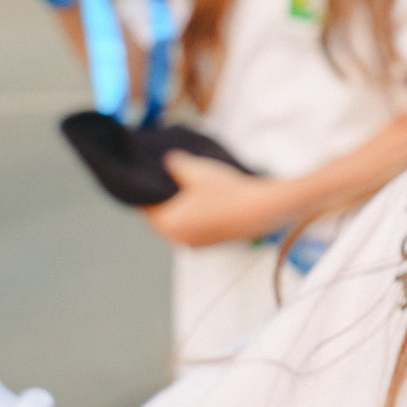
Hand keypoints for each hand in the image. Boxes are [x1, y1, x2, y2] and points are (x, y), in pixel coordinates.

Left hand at [143, 151, 288, 248]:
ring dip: (181, 208)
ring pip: (179, 223)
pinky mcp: (212, 244)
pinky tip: (209, 199)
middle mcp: (178, 240)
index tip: (152, 175)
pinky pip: (195, 229)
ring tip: (193, 187)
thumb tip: (167, 162)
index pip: (144, 208)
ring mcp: (196, 245)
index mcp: (168, 225)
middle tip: (172, 178)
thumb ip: (174, 165)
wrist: (261, 210)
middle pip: (161, 217)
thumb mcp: (196, 170)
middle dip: (165, 199)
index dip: (147, 189)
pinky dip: (197, 216)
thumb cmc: (226, 192)